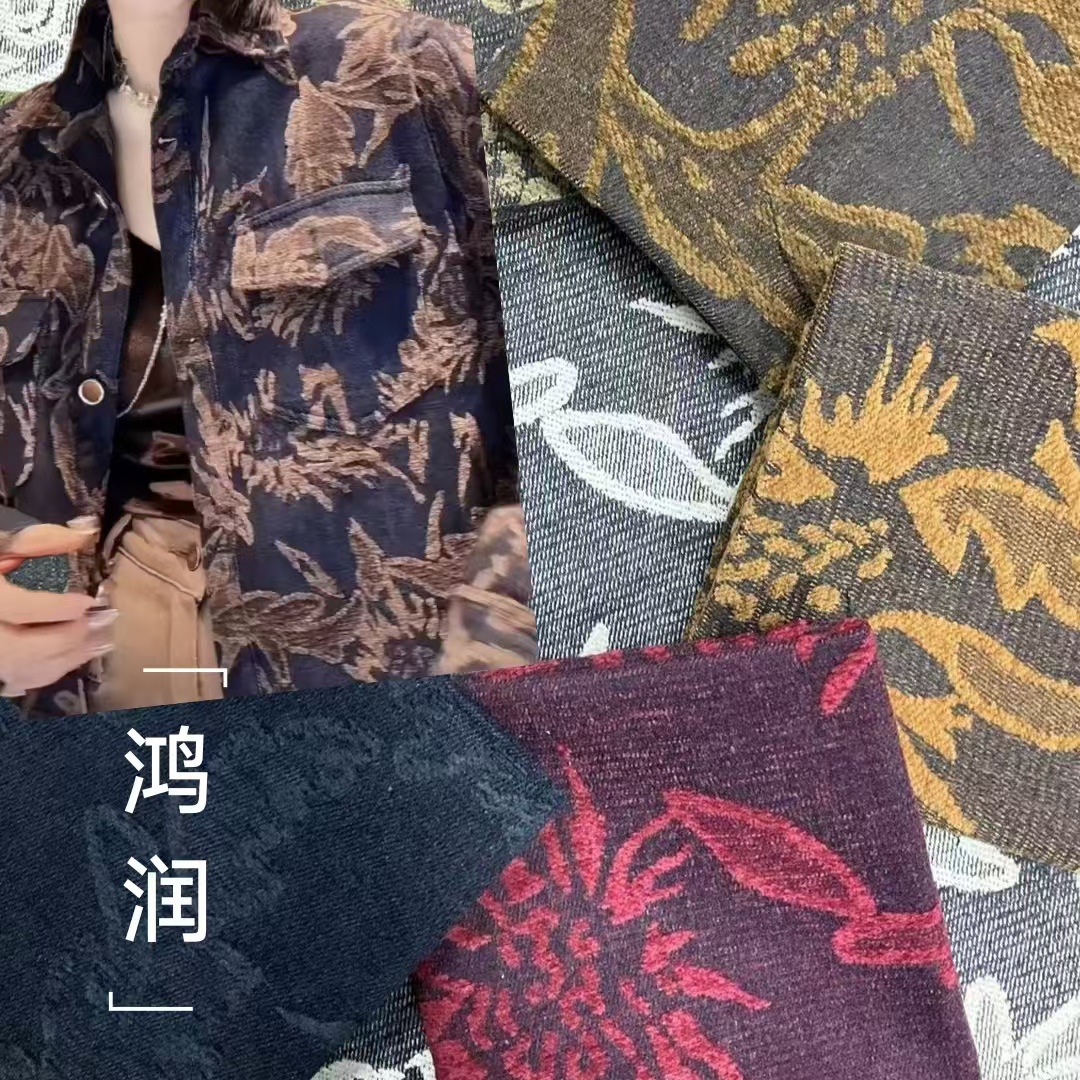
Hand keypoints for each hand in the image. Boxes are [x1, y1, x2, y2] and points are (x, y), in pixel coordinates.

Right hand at [0, 519, 115, 693]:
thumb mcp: (2, 547)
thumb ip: (39, 541)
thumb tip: (85, 533)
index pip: (20, 609)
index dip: (57, 608)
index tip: (87, 601)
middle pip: (24, 648)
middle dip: (68, 637)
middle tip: (99, 621)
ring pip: (25, 669)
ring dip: (68, 657)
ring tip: (100, 639)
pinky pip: (21, 679)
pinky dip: (53, 669)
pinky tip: (77, 654)